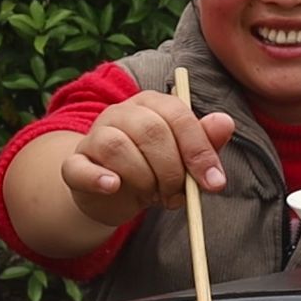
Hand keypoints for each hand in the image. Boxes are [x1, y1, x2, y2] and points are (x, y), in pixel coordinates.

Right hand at [59, 90, 235, 226]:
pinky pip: (80, 167)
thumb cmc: (153, 169)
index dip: (198, 150)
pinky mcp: (75, 163)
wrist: (112, 193)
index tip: (214, 183)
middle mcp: (121, 113)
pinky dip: (97, 178)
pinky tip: (113, 186)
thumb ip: (204, 141)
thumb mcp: (183, 157)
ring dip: (143, 179)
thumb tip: (225, 122)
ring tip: (152, 196)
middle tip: (177, 195)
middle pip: (150, 130)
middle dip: (172, 170)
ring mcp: (95, 136)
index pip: (177, 115)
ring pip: (117, 147)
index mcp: (152, 104)